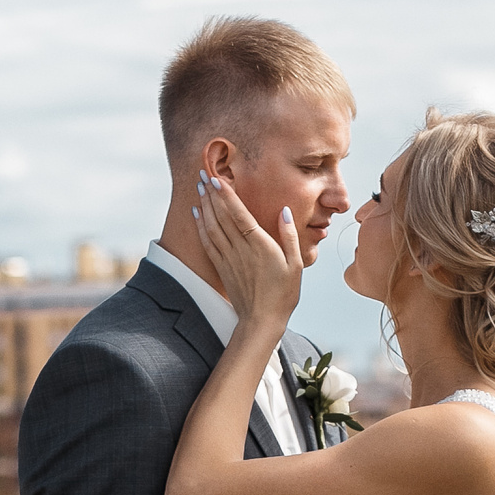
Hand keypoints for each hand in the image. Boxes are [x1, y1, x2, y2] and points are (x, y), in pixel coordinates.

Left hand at [194, 172, 304, 334]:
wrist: (261, 322)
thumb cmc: (283, 294)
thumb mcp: (296, 264)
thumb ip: (290, 236)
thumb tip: (285, 211)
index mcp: (260, 246)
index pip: (240, 215)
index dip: (227, 196)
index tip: (217, 178)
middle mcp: (241, 250)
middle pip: (222, 217)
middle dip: (211, 193)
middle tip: (203, 173)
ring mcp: (229, 259)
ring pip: (212, 227)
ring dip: (205, 205)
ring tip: (198, 187)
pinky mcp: (222, 268)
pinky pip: (208, 242)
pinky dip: (201, 225)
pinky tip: (198, 213)